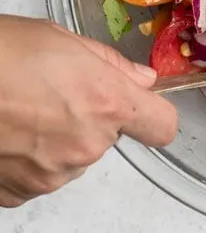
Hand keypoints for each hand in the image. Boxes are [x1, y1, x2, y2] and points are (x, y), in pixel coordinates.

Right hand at [0, 16, 177, 207]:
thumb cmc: (0, 51)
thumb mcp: (60, 39)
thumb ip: (110, 64)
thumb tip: (141, 80)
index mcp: (106, 103)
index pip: (162, 126)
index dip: (151, 115)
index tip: (140, 108)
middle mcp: (86, 146)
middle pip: (108, 139)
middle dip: (89, 119)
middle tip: (51, 94)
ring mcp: (52, 175)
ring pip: (72, 159)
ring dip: (56, 141)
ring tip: (20, 112)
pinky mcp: (19, 194)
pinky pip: (38, 177)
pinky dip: (26, 161)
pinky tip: (6, 134)